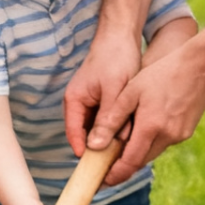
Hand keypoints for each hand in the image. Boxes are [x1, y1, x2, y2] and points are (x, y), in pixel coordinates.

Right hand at [64, 34, 143, 157]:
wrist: (122, 36)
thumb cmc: (116, 58)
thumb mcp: (113, 91)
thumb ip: (107, 118)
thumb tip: (100, 146)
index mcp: (74, 101)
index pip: (74, 134)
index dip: (84, 153)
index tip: (97, 169)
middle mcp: (79, 104)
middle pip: (86, 135)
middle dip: (99, 150)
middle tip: (114, 166)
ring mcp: (90, 102)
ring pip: (98, 130)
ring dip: (110, 139)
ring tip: (124, 154)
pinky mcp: (102, 100)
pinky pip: (106, 121)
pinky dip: (116, 128)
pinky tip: (130, 135)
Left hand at [98, 41, 204, 183]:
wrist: (201, 65)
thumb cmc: (162, 73)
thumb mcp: (130, 92)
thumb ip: (111, 120)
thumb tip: (94, 145)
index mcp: (151, 127)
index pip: (130, 162)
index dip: (115, 175)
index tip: (101, 182)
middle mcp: (168, 136)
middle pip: (141, 161)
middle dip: (123, 168)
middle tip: (105, 171)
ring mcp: (180, 135)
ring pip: (152, 152)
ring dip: (137, 154)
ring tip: (119, 152)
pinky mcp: (187, 131)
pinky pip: (164, 143)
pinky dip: (150, 143)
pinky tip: (141, 134)